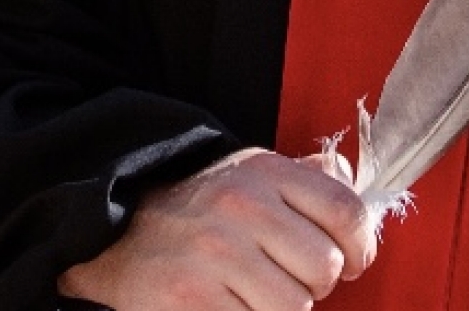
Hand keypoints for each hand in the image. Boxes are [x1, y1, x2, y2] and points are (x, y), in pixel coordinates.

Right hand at [58, 148, 375, 310]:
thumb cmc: (192, 212)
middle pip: (325, 268)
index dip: (359, 248)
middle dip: (311, 286)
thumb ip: (302, 178)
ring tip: (249, 296)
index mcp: (262, 172)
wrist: (109, 234)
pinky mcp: (191, 299)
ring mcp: (215, 253)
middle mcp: (240, 205)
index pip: (346, 211)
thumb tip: (348, 176)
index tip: (349, 262)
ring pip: (295, 308)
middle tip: (279, 280)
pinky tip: (227, 308)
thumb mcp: (246, 176)